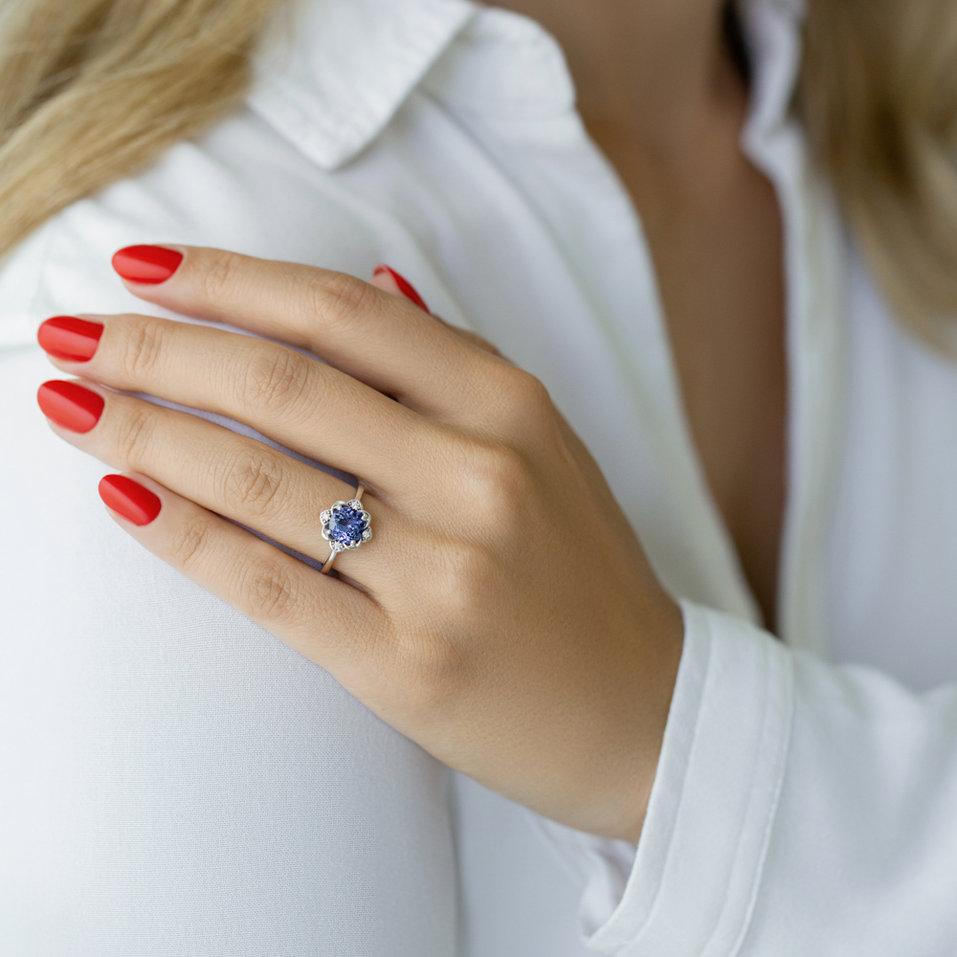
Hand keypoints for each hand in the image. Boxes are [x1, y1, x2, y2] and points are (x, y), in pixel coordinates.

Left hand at [35, 244, 683, 843]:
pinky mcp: (407, 663)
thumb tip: (373, 279)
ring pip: (259, 479)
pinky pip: (269, 585)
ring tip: (68, 406)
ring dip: (143, 433)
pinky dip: (182, 536)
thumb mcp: (546, 446)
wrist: (646, 710)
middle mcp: (477, 475)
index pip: (341, 314)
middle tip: (71, 334)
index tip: (142, 265)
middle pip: (281, 383)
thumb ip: (454, 365)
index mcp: (510, 406)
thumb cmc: (583, 574)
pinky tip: (119, 499)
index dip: (228, 279)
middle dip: (156, 348)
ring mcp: (443, 572)